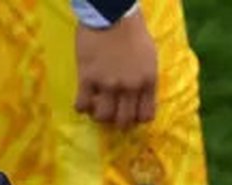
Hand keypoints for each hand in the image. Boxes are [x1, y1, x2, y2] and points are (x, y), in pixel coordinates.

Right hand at [74, 7, 156, 127]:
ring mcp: (108, 84)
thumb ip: (145, 78)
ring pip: (103, 117)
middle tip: (112, 115)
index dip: (136, 119)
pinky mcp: (88, 78)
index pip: (145, 116)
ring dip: (99, 116)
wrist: (111, 14)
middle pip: (124, 121)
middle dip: (118, 122)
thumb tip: (141, 95)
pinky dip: (81, 107)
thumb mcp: (150, 57)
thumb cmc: (132, 31)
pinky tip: (82, 102)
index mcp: (147, 82)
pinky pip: (82, 105)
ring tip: (96, 108)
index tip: (129, 114)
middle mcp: (130, 87)